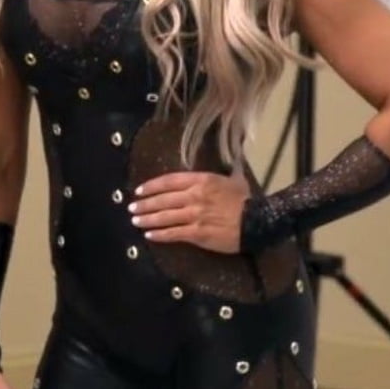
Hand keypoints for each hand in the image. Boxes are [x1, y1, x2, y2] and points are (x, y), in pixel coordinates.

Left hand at [128, 170, 250, 253]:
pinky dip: (160, 234)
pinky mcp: (197, 233)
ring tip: (135, 221)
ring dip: (147, 219)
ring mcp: (194, 215)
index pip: (169, 181)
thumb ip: (227, 168)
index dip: (152, 186)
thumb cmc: (247, 200)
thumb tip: (233, 153)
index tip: (140, 190)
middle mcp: (194, 196)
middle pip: (163, 200)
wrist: (257, 221)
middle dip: (145, 204)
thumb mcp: (235, 178)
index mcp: (201, 181)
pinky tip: (150, 235)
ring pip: (165, 217)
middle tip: (132, 208)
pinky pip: (174, 233)